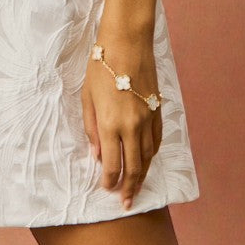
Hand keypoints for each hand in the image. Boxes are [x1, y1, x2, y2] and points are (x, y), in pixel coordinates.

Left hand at [81, 35, 162, 210]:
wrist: (127, 42)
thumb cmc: (100, 65)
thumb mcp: (87, 96)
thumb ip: (91, 128)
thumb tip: (96, 153)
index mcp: (109, 124)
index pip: (112, 165)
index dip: (110, 181)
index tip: (107, 189)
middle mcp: (131, 127)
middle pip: (133, 168)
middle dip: (129, 188)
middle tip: (126, 203)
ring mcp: (147, 119)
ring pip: (148, 157)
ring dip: (142, 175)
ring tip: (137, 187)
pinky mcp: (158, 110)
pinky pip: (157, 141)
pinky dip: (152, 155)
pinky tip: (147, 161)